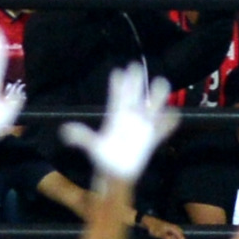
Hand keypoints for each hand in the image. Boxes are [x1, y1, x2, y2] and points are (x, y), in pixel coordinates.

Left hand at [66, 64, 178, 185]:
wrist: (117, 172)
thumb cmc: (104, 157)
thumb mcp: (93, 146)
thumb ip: (83, 137)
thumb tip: (65, 130)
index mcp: (117, 117)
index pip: (117, 97)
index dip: (118, 85)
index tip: (119, 70)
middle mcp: (132, 117)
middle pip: (136, 95)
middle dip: (136, 81)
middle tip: (134, 66)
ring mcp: (144, 126)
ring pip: (153, 106)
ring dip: (157, 95)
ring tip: (160, 82)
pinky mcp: (154, 138)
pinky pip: (164, 128)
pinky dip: (170, 122)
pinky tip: (174, 115)